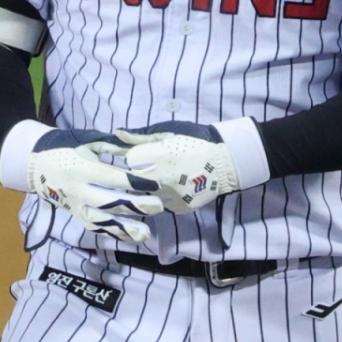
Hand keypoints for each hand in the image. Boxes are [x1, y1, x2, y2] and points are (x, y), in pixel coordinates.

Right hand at [25, 130, 162, 244]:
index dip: (135, 182)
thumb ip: (114, 146)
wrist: (36, 164)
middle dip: (135, 206)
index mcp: (82, 168)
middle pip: (109, 201)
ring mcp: (76, 205)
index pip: (112, 178)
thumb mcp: (88, 141)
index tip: (155, 184)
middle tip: (158, 206)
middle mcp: (78, 190)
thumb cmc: (67, 147)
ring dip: (125, 228)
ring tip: (146, 233)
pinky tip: (131, 237)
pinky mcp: (76, 215)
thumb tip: (140, 148)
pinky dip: (113, 233)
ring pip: (102, 220)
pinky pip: (95, 227)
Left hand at [115, 123, 240, 215]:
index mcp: (155, 157)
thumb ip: (139, 138)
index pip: (128, 161)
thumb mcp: (167, 134)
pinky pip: (161, 203)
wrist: (225, 163)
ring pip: (146, 194)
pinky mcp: (178, 208)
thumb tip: (116, 134)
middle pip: (133, 180)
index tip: (143, 155)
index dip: (135, 157)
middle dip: (139, 174)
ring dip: (150, 187)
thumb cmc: (195, 141)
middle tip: (154, 167)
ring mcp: (168, 197)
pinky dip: (164, 195)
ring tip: (165, 177)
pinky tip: (175, 187)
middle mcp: (159, 180)